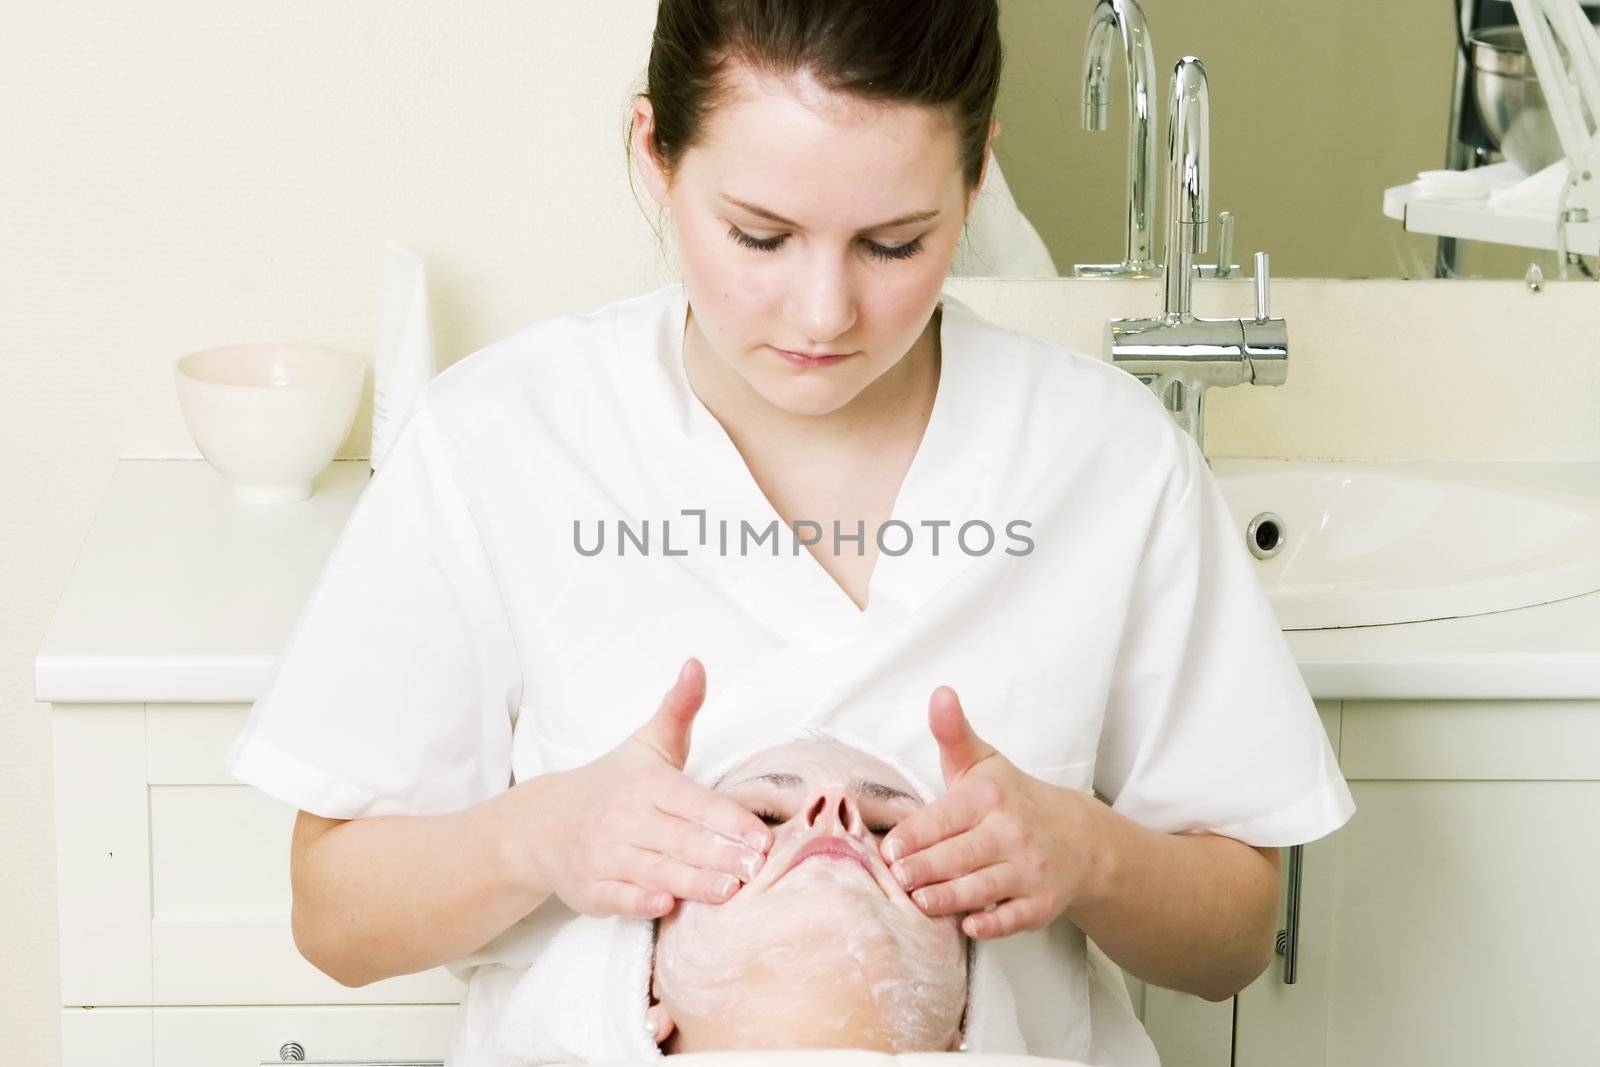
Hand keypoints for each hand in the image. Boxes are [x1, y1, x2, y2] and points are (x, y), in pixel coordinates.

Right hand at [530, 658, 772, 919]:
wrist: (545, 824)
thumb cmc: (614, 784)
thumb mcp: (648, 743)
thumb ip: (679, 709)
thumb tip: (696, 664)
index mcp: (648, 785)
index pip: (694, 802)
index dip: (728, 820)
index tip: (762, 836)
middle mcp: (627, 819)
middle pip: (680, 839)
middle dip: (720, 854)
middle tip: (758, 868)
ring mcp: (607, 856)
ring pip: (656, 870)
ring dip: (693, 882)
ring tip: (730, 891)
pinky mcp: (593, 889)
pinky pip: (620, 898)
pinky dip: (642, 902)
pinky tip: (667, 905)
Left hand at [877, 686, 1102, 938]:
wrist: (1078, 839)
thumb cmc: (1011, 799)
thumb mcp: (982, 762)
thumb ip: (953, 733)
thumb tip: (940, 692)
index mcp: (990, 797)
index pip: (945, 817)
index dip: (915, 834)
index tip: (888, 848)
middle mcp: (1012, 832)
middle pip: (959, 855)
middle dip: (924, 868)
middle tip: (895, 878)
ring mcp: (1029, 870)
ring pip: (982, 888)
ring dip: (949, 898)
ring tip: (918, 902)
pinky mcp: (1042, 904)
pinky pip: (1014, 918)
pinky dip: (992, 923)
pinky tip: (968, 926)